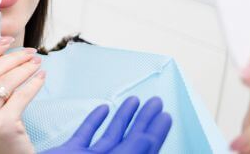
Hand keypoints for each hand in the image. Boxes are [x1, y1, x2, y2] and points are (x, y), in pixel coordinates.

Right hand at [0, 37, 44, 153]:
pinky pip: (22, 95)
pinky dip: (35, 83)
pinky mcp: (3, 124)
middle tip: (30, 53)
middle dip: (14, 57)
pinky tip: (41, 78)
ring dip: (26, 67)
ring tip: (37, 63)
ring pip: (7, 80)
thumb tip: (2, 52)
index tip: (6, 40)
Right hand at [43, 96, 171, 153]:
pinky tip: (102, 110)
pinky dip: (94, 122)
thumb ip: (132, 153)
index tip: (164, 115)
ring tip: (133, 101)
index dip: (156, 131)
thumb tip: (149, 141)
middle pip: (131, 141)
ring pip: (110, 136)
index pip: (143, 148)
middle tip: (156, 102)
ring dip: (122, 117)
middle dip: (144, 120)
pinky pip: (85, 137)